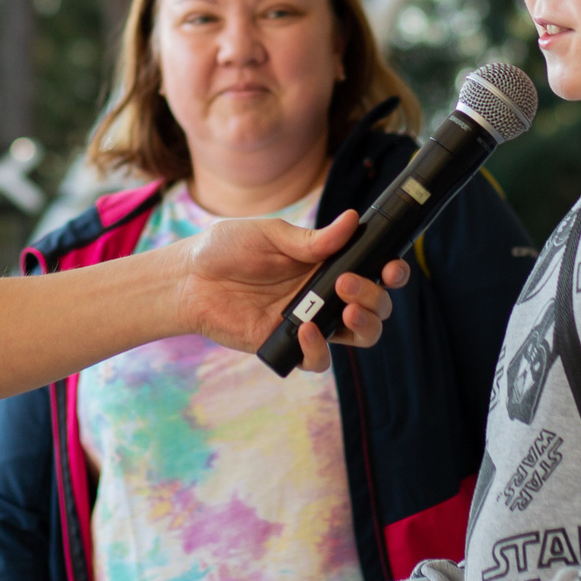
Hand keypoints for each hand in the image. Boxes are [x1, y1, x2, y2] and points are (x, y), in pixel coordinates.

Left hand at [176, 211, 401, 370]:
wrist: (189, 278)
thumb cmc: (227, 249)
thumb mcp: (271, 235)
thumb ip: (312, 239)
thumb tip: (353, 221)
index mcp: (325, 263)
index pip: (372, 270)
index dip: (391, 272)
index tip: (392, 266)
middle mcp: (324, 294)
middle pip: (374, 307)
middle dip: (376, 297)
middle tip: (349, 284)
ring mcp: (310, 321)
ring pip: (359, 335)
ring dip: (364, 324)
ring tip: (347, 309)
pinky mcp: (288, 346)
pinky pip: (318, 359)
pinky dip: (319, 348)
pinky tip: (305, 329)